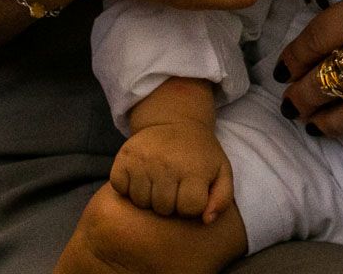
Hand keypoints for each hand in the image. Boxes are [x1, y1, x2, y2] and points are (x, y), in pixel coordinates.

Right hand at [110, 121, 232, 223]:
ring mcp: (142, 161)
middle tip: (174, 187)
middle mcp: (166, 164)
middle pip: (163, 208)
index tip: (191, 192)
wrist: (176, 121)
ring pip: (141, 202)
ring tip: (159, 182)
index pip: (188, 208)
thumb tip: (206, 220)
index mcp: (193, 169)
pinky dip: (128, 187)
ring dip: (149, 198)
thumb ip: (222, 198)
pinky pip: (120, 189)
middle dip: (170, 203)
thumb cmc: (200, 154)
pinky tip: (142, 176)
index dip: (191, 206)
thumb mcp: (221, 171)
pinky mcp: (123, 157)